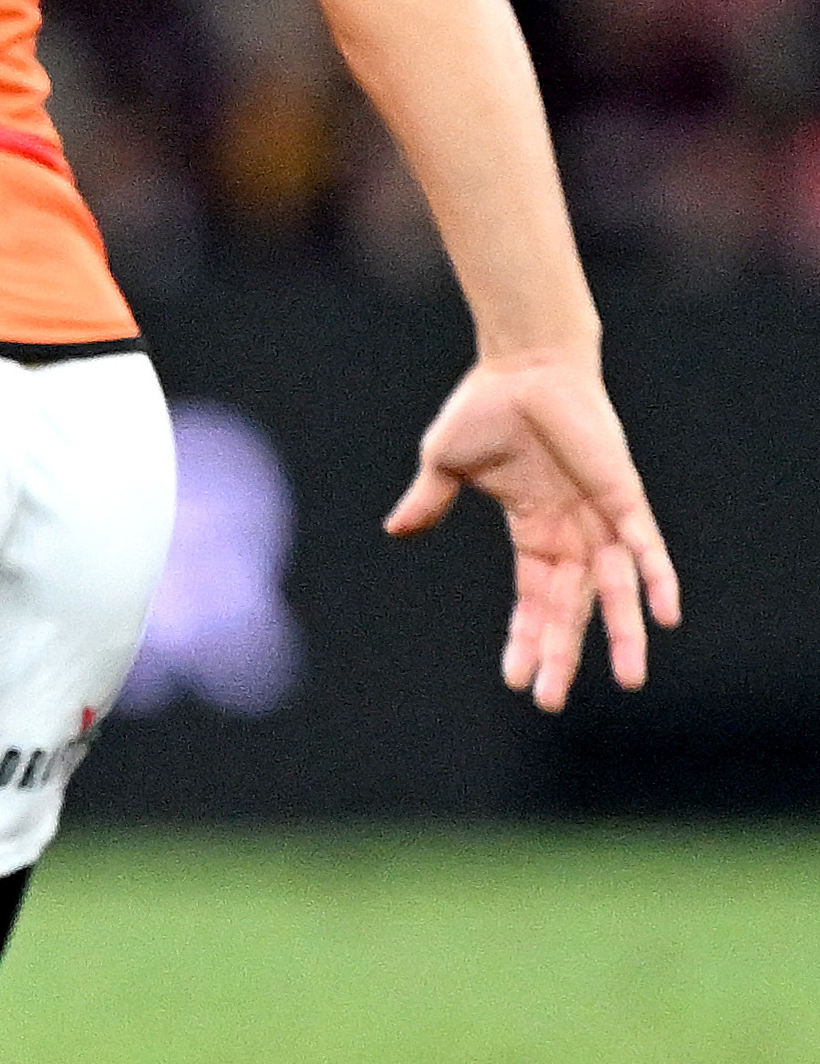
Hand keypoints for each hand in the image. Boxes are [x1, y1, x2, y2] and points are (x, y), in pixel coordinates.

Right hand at [387, 346, 679, 709]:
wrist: (523, 361)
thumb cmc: (486, 405)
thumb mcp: (446, 463)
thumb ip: (429, 501)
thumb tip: (396, 532)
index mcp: (534, 530)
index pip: (533, 599)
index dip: (524, 639)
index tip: (515, 682)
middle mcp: (573, 532)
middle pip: (570, 607)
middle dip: (561, 654)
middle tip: (550, 701)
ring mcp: (601, 516)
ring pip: (614, 589)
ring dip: (622, 634)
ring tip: (628, 681)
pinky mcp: (623, 494)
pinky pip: (646, 546)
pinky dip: (658, 579)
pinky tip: (666, 616)